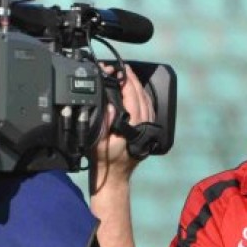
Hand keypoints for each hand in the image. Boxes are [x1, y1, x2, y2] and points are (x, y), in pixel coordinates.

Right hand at [91, 64, 154, 193]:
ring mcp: (147, 129)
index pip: (133, 97)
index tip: (120, 71)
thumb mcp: (98, 142)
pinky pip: (148, 109)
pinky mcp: (146, 132)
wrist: (114, 178)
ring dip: (138, 87)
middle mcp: (144, 126)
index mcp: (134, 127)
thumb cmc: (104, 160)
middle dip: (132, 80)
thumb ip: (104, 124)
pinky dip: (143, 97)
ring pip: (147, 102)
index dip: (126, 82)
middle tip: (123, 68)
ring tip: (129, 76)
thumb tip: (110, 106)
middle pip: (142, 96)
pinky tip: (136, 92)